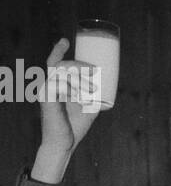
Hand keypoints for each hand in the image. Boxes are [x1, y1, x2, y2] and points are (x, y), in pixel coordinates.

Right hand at [32, 39, 100, 180]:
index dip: (58, 50)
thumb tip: (108, 88)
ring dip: (80, 79)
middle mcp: (47, 85)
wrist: (63, 145)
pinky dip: (73, 89)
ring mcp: (45, 90)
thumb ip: (94, 97)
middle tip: (94, 70)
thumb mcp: (88, 109)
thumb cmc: (74, 128)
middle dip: (80, 65)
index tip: (65, 40)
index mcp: (55, 85)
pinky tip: (81, 97)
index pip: (54, 62)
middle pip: (62, 64)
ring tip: (93, 90)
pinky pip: (59, 84)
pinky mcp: (46, 98)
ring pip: (62, 73)